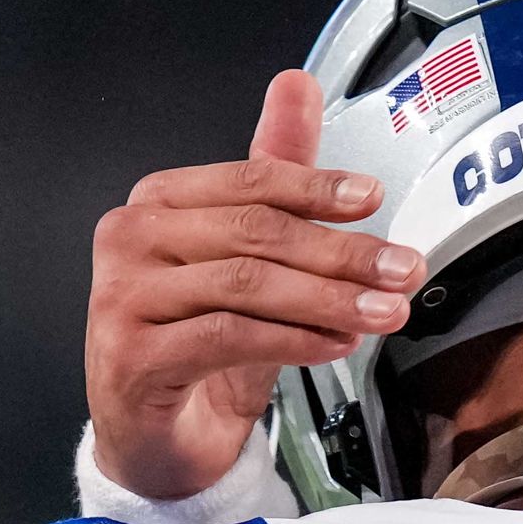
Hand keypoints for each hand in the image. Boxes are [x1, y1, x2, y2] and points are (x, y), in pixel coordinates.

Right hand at [83, 69, 420, 500]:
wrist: (158, 436)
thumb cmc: (199, 344)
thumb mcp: (251, 258)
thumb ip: (275, 177)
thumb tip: (297, 87)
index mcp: (159, 203)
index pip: (248, 182)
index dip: (315, 188)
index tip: (372, 198)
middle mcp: (130, 239)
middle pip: (253, 233)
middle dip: (340, 253)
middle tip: (400, 268)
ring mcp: (123, 297)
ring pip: (245, 285)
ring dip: (328, 299)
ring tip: (382, 311)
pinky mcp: (131, 354)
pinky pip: (228, 337)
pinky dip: (293, 340)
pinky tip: (335, 344)